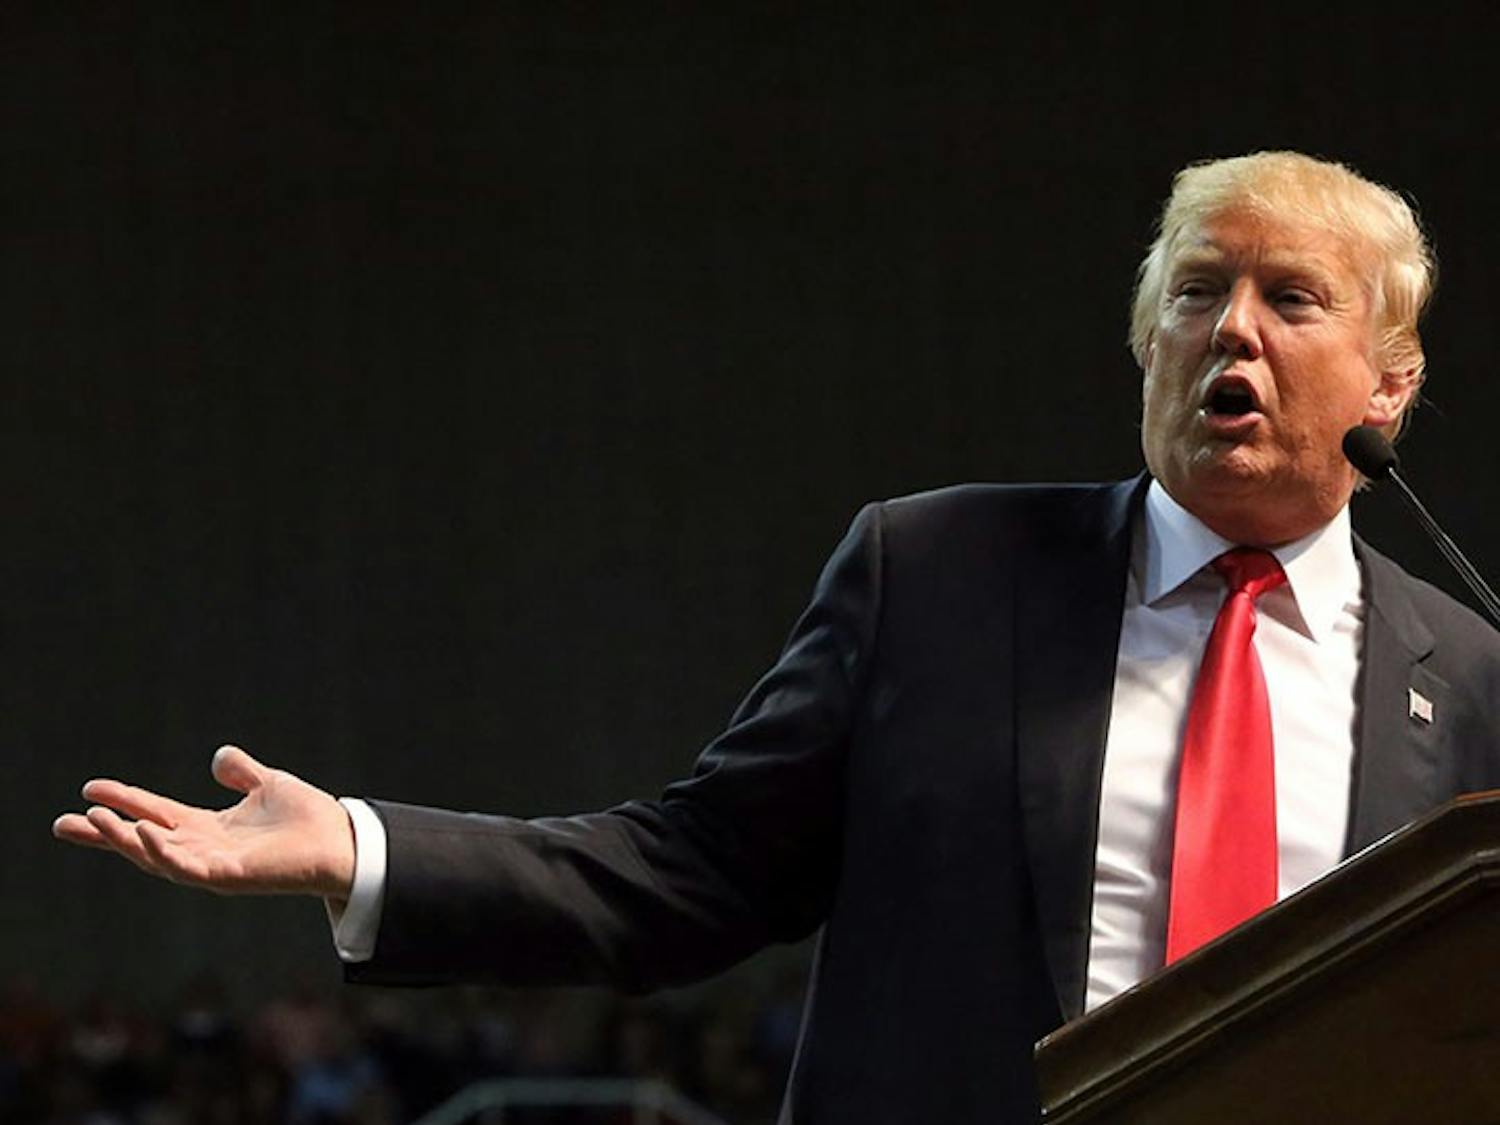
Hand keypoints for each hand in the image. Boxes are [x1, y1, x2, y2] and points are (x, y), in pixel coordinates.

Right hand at [52, 745, 355, 900]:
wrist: (343, 840)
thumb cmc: (308, 819)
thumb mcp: (268, 785)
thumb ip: (242, 773)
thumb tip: (219, 757)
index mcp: (210, 829)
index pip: (155, 814)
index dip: (125, 801)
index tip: (90, 788)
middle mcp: (205, 850)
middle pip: (142, 841)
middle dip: (103, 833)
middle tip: (62, 823)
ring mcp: (214, 866)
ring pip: (156, 856)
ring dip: (122, 839)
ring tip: (92, 819)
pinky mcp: (230, 876)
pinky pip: (187, 868)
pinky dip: (162, 852)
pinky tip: (140, 833)